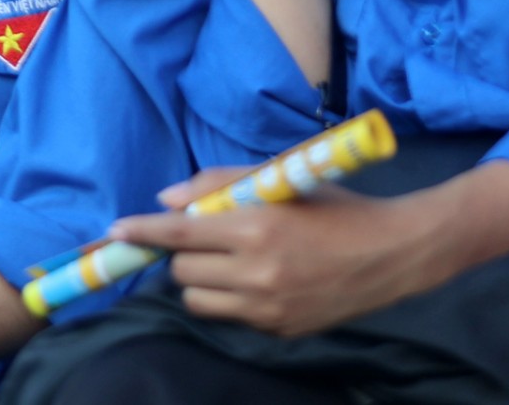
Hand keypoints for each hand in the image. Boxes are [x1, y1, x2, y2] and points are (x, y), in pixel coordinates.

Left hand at [111, 186, 422, 338]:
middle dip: (182, 253)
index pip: (179, 235)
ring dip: (200, 279)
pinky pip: (230, 315)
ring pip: (198, 299)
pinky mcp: (281, 330)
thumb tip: (166, 201)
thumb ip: (216, 184)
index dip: (142, 233)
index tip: (114, 231)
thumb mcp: (276, 179)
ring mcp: (270, 307)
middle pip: (182, 271)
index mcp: (256, 228)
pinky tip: (258, 279)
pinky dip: (230, 298)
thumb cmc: (333, 206)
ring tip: (227, 261)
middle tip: (204, 239)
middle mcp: (258, 272)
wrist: (394, 252)